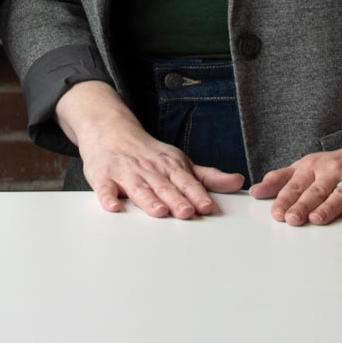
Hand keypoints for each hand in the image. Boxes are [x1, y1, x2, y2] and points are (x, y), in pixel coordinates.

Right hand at [59, 83, 240, 218]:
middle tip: (187, 212)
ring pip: (139, 188)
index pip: (186, 182)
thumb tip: (238, 182)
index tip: (207, 207)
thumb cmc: (149, 154)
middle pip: (164, 186)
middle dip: (176, 199)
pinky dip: (108, 197)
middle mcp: (150, 169)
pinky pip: (105, 188)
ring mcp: (126, 172)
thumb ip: (208, 177)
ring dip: (149, 199)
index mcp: (170, 166)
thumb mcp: (180, 161)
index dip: (197, 194)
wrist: (110, 131)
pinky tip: (113, 206)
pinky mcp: (103, 177)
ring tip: (159, 211)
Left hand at [249, 131, 341, 225]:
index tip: (275, 213)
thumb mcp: (310, 165)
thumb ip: (283, 179)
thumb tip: (256, 191)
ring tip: (316, 219)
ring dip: (328, 206)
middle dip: (302, 205)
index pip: (296, 184)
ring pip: (340, 194)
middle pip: (316, 191)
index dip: (285, 198)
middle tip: (291, 219)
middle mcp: (334, 171)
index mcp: (314, 167)